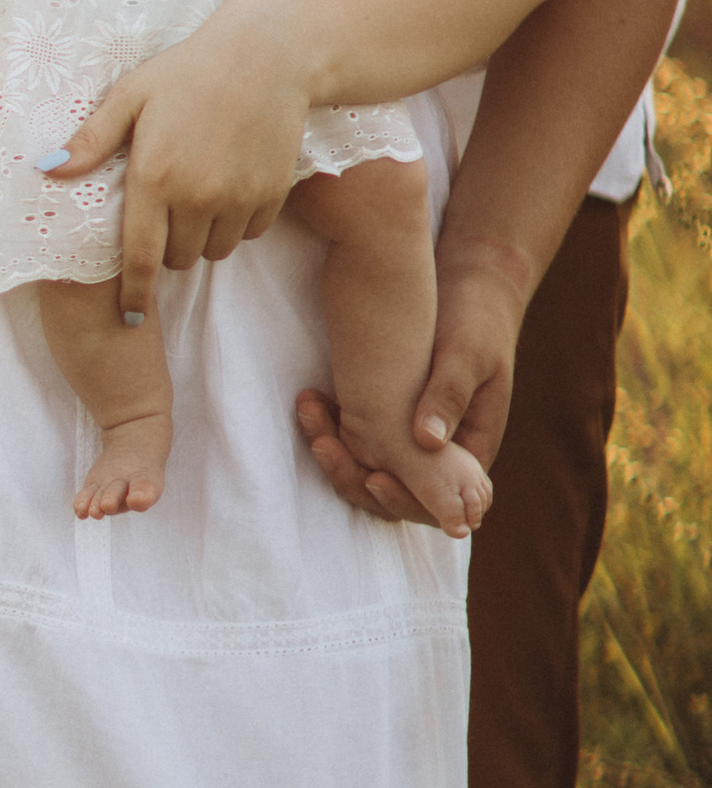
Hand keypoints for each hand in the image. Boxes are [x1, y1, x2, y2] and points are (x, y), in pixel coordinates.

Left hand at [43, 1, 312, 317]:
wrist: (266, 56)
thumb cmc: (187, 71)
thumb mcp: (130, 96)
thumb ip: (91, 140)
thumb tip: (46, 169)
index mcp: (154, 177)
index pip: (141, 258)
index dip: (135, 294)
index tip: (131, 316)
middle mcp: (198, 196)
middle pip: (178, 260)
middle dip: (167, 250)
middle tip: (165, 217)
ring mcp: (239, 198)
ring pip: (215, 251)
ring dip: (202, 239)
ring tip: (197, 203)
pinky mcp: (272, 194)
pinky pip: (250, 234)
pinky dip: (237, 225)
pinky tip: (229, 192)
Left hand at [294, 234, 532, 522]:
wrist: (469, 284)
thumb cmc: (477, 319)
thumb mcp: (467, 354)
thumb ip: (449, 395)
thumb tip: (427, 443)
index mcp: (472, 450)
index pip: (436, 503)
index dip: (403, 499)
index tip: (374, 478)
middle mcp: (439, 453)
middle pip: (391, 492)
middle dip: (352, 474)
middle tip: (321, 443)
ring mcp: (410, 436)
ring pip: (367, 466)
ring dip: (334, 449)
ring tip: (309, 411)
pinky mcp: (388, 414)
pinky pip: (356, 438)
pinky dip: (333, 426)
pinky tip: (311, 402)